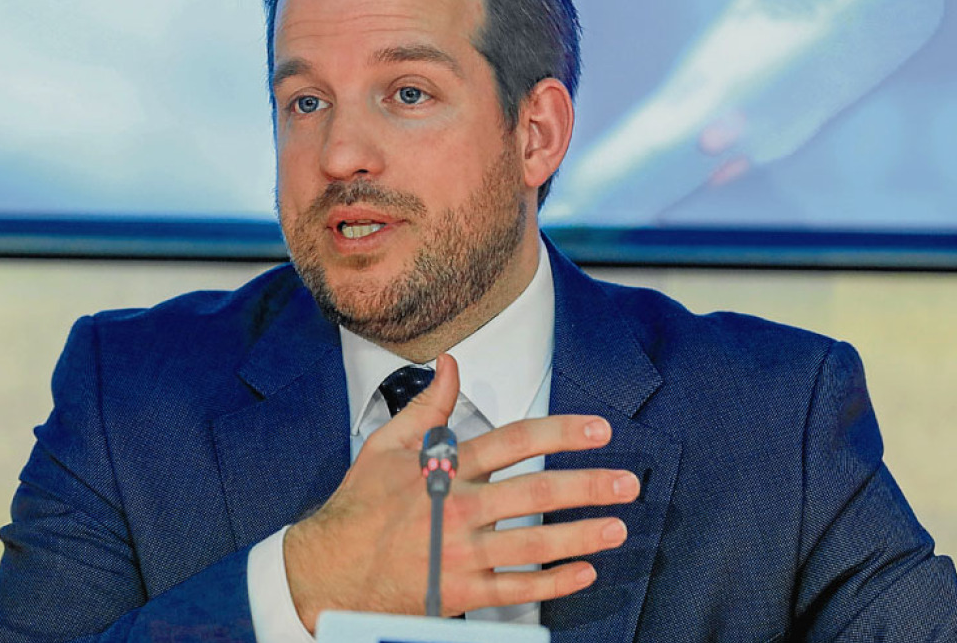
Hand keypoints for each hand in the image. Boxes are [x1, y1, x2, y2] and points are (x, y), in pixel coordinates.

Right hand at [284, 354, 638, 631]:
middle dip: (589, 486)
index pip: (515, 441)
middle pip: (537, 494)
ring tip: (617, 527)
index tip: (599, 431)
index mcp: (444, 469)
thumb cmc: (360, 507)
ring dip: (582, 535)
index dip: (562, 432)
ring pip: (535, 545)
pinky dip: (554, 583)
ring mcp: (461, 554)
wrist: (329, 569)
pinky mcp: (459, 593)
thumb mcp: (386, 446)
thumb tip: (449, 363)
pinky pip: (517, 590)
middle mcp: (458, 509)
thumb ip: (426, 406)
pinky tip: (584, 573)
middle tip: (627, 484)